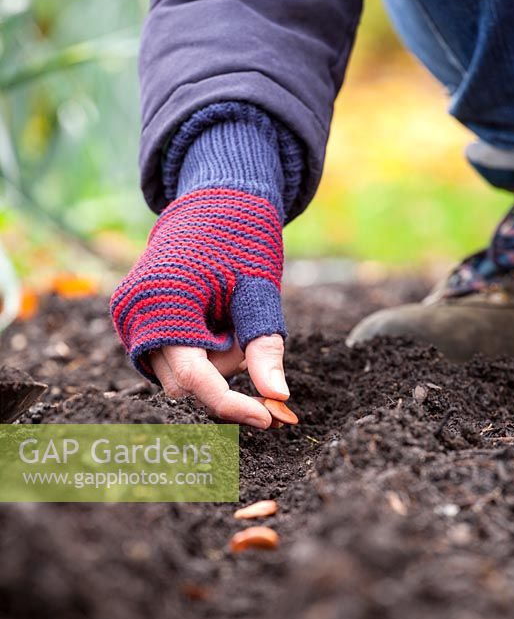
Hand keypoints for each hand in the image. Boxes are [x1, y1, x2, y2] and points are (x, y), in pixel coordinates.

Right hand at [111, 187, 287, 427]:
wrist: (213, 200)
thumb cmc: (240, 240)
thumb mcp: (258, 291)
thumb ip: (264, 347)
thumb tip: (278, 398)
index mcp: (164, 304)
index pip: (196, 379)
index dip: (232, 404)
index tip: (268, 418)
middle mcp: (136, 315)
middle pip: (186, 382)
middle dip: (225, 370)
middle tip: (247, 331)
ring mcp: (130, 318)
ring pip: (179, 372)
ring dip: (213, 360)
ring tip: (229, 317)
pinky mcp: (137, 320)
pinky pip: (172, 355)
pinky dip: (200, 349)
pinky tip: (213, 319)